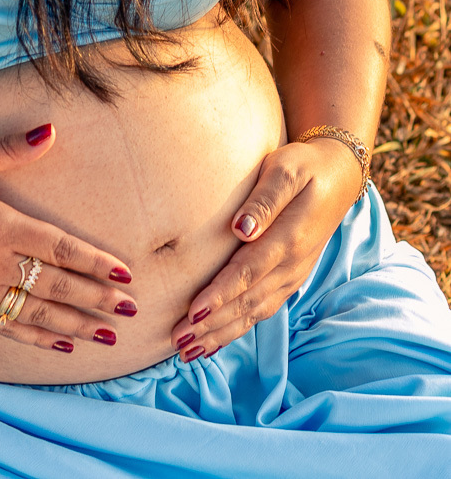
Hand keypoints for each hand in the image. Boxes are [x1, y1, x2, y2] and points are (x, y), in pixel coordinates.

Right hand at [0, 122, 136, 352]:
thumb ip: (8, 147)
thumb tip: (50, 131)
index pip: (60, 247)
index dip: (95, 262)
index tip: (125, 273)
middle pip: (57, 285)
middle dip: (97, 298)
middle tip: (131, 309)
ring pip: (37, 313)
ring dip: (77, 324)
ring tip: (110, 332)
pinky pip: (6, 328)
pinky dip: (37, 338)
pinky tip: (61, 345)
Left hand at [169, 137, 362, 361]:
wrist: (339, 176)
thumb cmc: (304, 166)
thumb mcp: (285, 170)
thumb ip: (264, 199)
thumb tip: (241, 228)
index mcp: (290, 238)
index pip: (249, 272)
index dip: (221, 294)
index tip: (193, 312)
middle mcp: (292, 265)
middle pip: (248, 301)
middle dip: (213, 325)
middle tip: (178, 342)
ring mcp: (292, 275)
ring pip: (254, 313)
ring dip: (222, 334)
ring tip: (189, 351)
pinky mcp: (289, 279)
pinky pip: (262, 310)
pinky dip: (238, 328)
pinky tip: (214, 341)